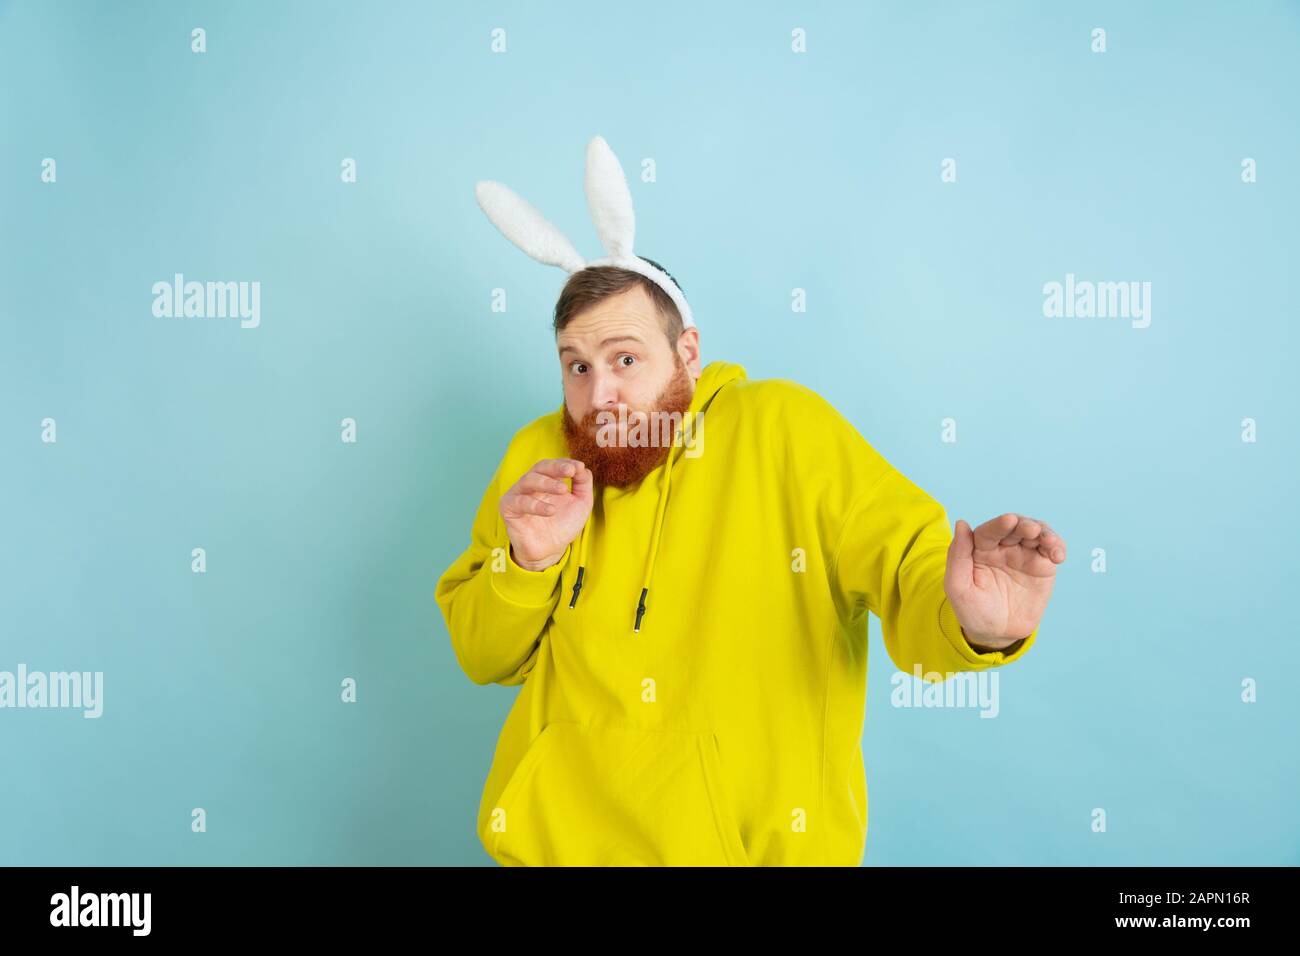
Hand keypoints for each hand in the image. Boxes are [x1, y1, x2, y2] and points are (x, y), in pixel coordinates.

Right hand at [499, 458, 592, 570]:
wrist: (550, 550)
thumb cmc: (563, 524)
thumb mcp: (581, 503)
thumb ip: (583, 483)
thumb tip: (582, 467)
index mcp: (547, 480)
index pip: (553, 465)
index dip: (565, 463)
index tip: (579, 467)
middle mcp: (531, 484)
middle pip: (540, 468)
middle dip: (556, 468)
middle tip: (570, 471)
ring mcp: (518, 494)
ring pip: (529, 481)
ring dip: (547, 483)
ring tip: (563, 490)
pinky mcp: (509, 508)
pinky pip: (520, 502)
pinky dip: (536, 505)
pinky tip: (551, 511)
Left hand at [944, 513, 1065, 648]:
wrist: (997, 634)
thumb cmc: (973, 610)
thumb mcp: (958, 587)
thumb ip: (958, 556)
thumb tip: (961, 523)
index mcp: (980, 549)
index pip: (989, 530)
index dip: (999, 524)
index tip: (1008, 520)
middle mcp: (1003, 547)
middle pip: (1016, 527)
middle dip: (1024, 525)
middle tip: (1030, 530)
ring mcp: (1024, 555)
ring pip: (1037, 534)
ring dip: (1045, 533)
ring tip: (1049, 542)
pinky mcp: (1043, 566)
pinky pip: (1051, 551)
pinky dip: (1057, 547)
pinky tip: (1057, 555)